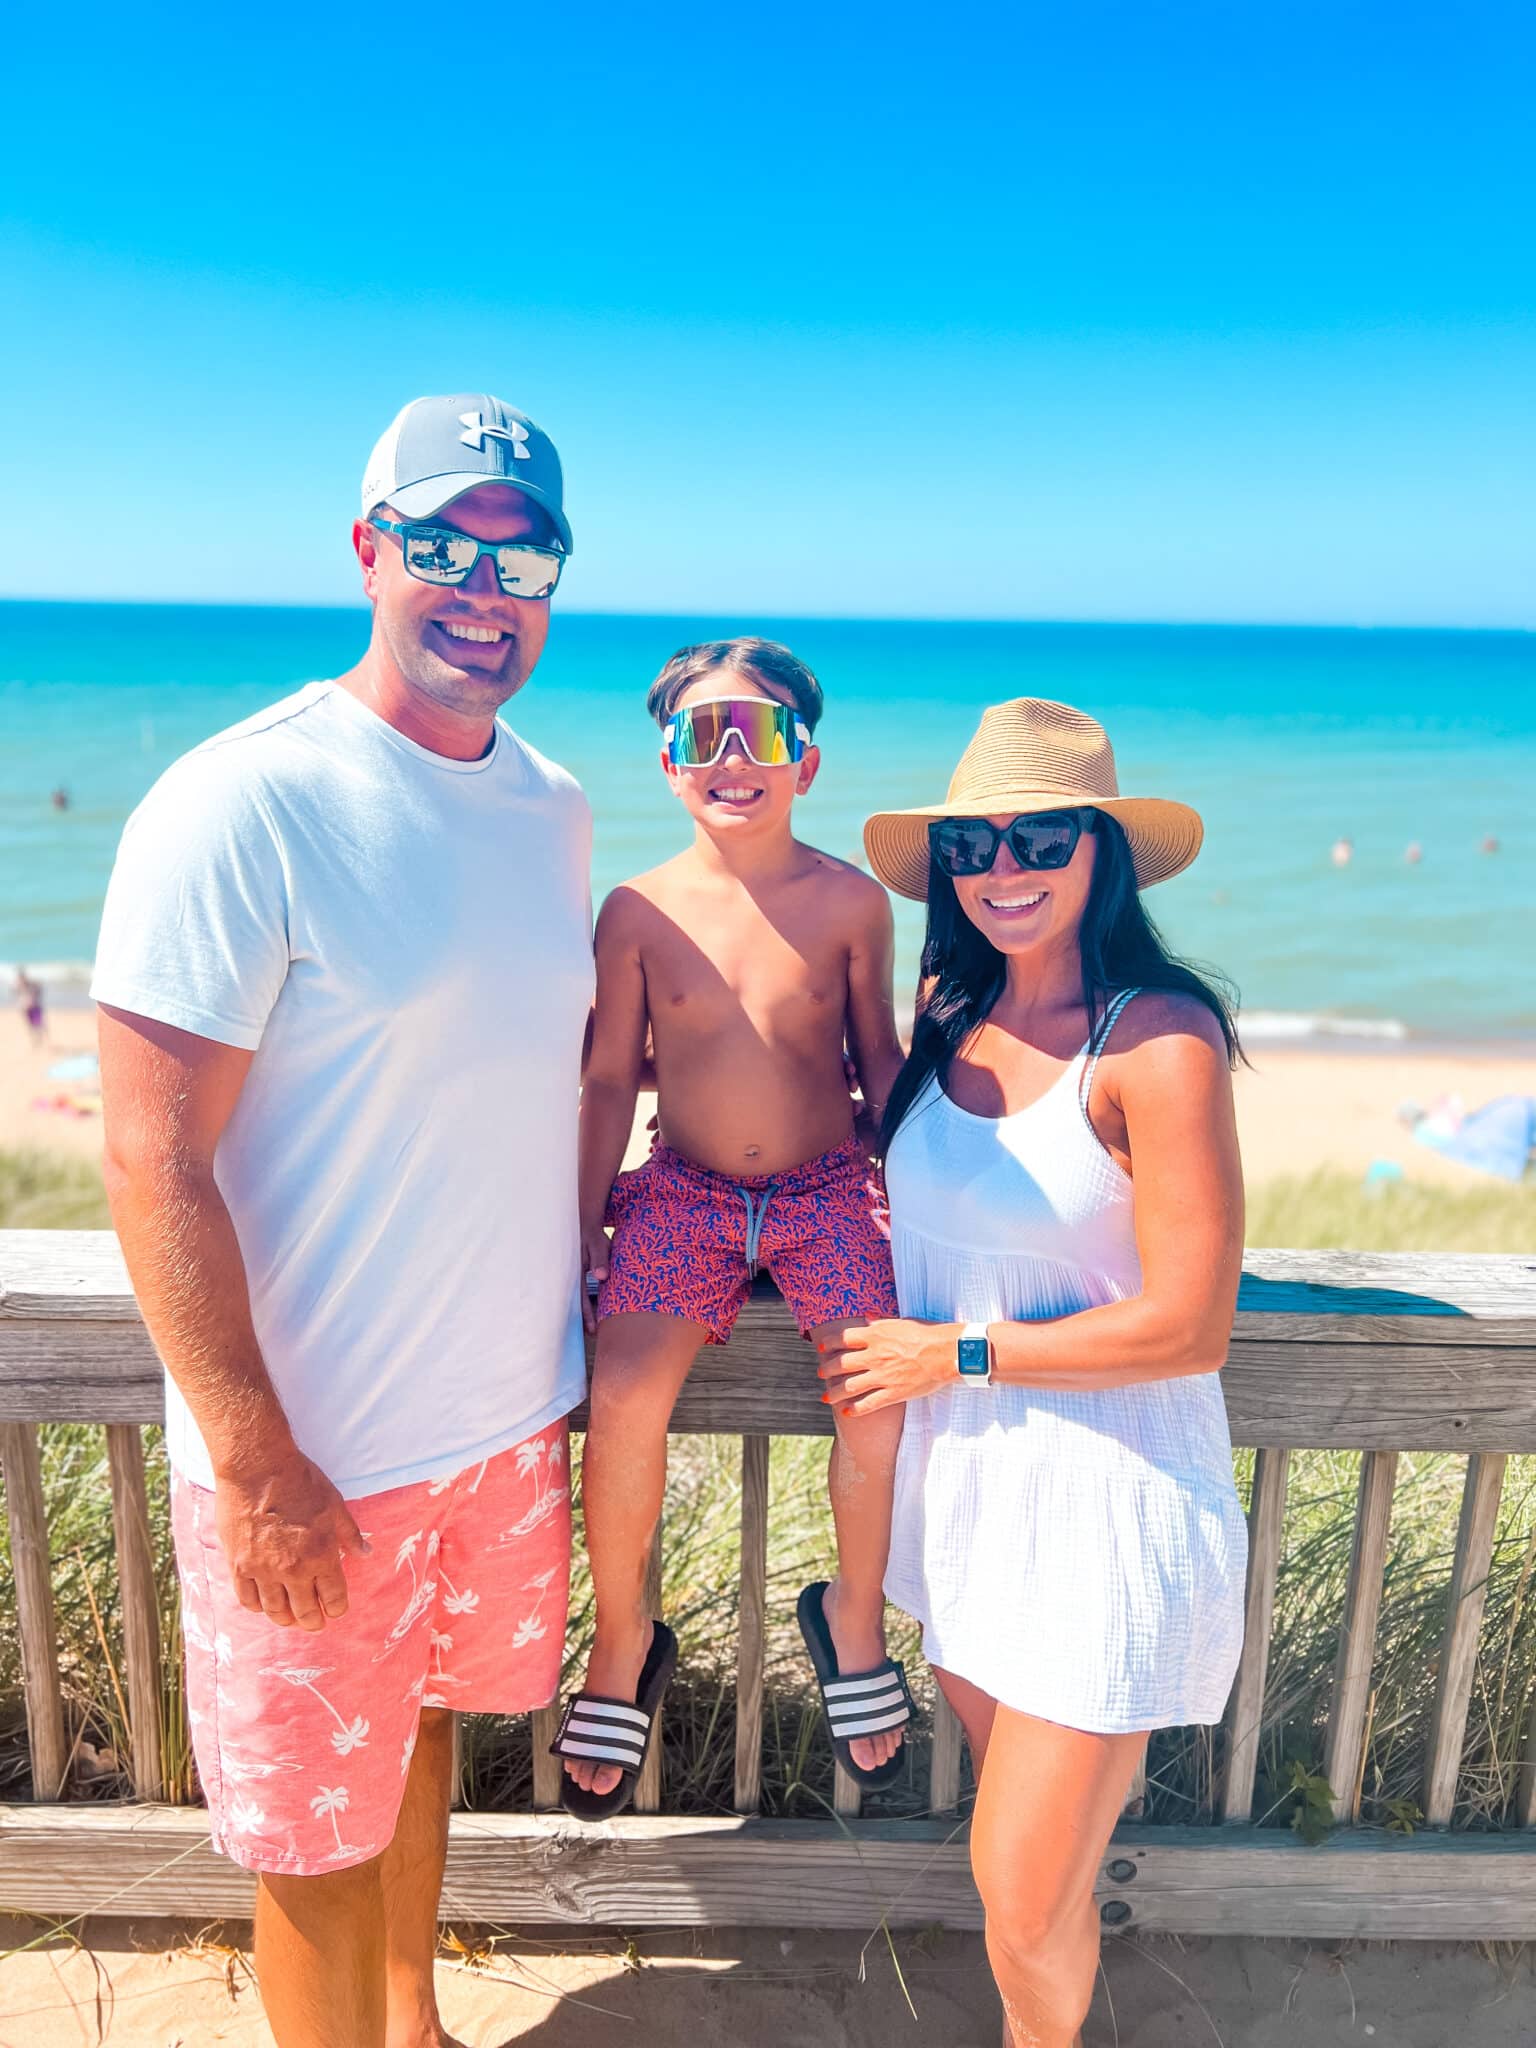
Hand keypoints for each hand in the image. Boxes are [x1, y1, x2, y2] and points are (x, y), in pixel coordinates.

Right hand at [214, 1450, 369, 1631]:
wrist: (258, 1467)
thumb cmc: (301, 1481)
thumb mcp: (335, 1504)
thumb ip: (350, 1534)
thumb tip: (366, 1554)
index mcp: (322, 1556)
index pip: (334, 1599)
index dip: (337, 1609)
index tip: (335, 1609)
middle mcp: (293, 1569)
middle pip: (304, 1613)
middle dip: (313, 1622)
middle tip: (314, 1622)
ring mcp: (263, 1570)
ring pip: (275, 1611)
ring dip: (285, 1619)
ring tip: (290, 1618)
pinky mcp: (239, 1565)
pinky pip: (247, 1599)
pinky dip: (257, 1606)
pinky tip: (264, 1603)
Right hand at [581, 1217, 611, 1333]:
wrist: (582, 1224)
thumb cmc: (593, 1236)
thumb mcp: (598, 1244)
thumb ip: (600, 1260)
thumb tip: (601, 1276)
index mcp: (576, 1272)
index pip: (581, 1299)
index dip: (586, 1315)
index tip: (592, 1330)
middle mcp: (571, 1277)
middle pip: (574, 1304)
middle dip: (581, 1321)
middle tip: (591, 1337)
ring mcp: (572, 1277)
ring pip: (575, 1301)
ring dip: (581, 1314)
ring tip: (590, 1331)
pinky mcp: (576, 1276)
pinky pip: (577, 1294)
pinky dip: (581, 1304)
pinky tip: (589, 1314)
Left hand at [816, 1318, 962, 1416]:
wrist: (947, 1352)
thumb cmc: (928, 1333)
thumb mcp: (901, 1322)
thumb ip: (880, 1321)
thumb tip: (866, 1316)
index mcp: (876, 1334)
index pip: (843, 1338)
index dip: (829, 1344)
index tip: (821, 1348)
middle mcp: (875, 1355)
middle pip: (841, 1364)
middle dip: (826, 1370)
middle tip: (820, 1373)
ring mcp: (883, 1375)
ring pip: (850, 1386)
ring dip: (834, 1392)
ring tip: (826, 1397)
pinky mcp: (894, 1392)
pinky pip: (869, 1403)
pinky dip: (855, 1409)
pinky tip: (846, 1412)